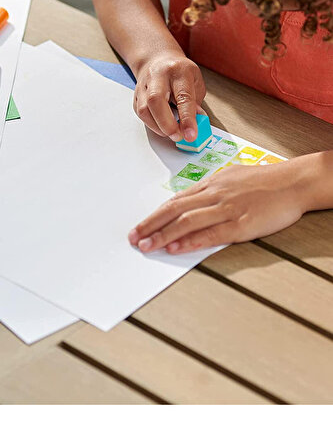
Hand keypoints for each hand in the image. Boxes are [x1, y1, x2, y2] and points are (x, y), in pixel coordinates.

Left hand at [128, 160, 311, 254]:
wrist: (294, 182)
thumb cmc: (265, 180)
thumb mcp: (232, 177)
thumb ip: (210, 190)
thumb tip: (190, 199)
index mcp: (211, 185)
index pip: (175, 201)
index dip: (154, 215)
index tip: (139, 226)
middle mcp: (215, 195)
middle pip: (174, 210)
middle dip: (150, 225)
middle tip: (133, 238)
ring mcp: (227, 209)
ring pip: (187, 222)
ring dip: (163, 235)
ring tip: (146, 246)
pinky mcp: (242, 224)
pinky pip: (211, 233)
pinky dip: (190, 241)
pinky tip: (176, 248)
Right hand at [133, 52, 205, 142]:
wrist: (158, 59)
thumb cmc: (180, 72)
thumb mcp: (195, 82)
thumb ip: (196, 104)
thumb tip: (195, 125)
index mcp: (178, 71)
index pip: (183, 97)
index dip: (187, 118)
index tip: (191, 135)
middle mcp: (158, 76)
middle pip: (156, 100)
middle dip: (167, 124)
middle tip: (177, 136)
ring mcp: (144, 85)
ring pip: (144, 109)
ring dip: (158, 126)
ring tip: (171, 133)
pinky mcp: (136, 95)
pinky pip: (140, 113)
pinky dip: (152, 124)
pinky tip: (161, 126)